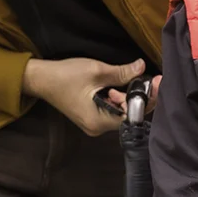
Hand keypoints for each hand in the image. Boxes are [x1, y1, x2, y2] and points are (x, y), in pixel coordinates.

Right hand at [22, 57, 144, 134]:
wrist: (41, 79)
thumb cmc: (65, 75)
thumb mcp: (97, 71)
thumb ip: (122, 72)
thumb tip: (143, 68)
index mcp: (99, 121)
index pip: (132, 115)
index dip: (146, 99)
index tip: (156, 82)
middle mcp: (98, 128)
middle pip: (128, 116)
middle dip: (138, 97)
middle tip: (145, 78)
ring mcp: (94, 125)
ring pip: (120, 113)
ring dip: (126, 97)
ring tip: (125, 80)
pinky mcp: (91, 118)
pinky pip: (111, 111)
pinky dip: (117, 99)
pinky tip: (114, 86)